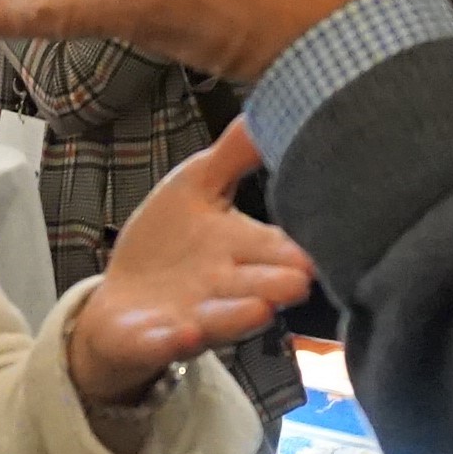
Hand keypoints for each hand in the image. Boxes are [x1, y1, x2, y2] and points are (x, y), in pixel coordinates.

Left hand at [73, 125, 312, 404]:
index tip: (331, 238)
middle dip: (278, 283)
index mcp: (243, 249)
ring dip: (239, 315)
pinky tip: (184, 332)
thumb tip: (268, 110)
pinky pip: (168, 343)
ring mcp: (195, 316)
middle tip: (300, 279)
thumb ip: (232, 155)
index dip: (299, 247)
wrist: (122, 302)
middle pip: (261, 287)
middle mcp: (228, 287)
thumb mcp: (196, 188)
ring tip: (260, 308)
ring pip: (223, 319)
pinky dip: (176, 340)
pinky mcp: (157, 338)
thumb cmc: (168, 243)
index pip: (279, 248)